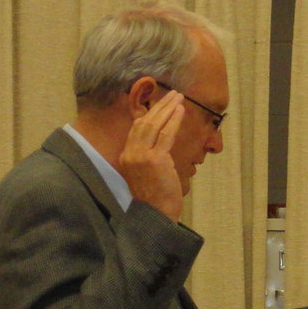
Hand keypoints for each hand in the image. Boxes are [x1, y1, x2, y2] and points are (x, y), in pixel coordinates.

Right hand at [119, 89, 185, 220]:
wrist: (155, 215)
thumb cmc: (156, 197)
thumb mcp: (147, 173)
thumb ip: (150, 156)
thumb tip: (162, 143)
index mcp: (126, 156)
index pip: (136, 128)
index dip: (148, 113)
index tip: (160, 103)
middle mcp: (130, 154)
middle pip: (143, 122)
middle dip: (159, 106)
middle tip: (172, 94)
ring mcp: (141, 156)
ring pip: (154, 125)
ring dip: (167, 108)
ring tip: (178, 97)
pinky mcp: (155, 160)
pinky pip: (165, 135)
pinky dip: (174, 121)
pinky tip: (180, 111)